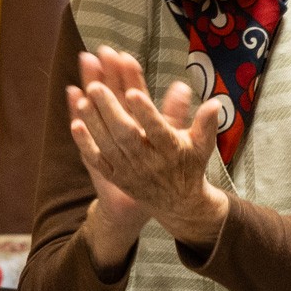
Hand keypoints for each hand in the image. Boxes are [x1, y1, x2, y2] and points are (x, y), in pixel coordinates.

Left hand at [67, 47, 228, 248]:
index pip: (157, 130)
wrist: (178, 204)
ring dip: (95, 122)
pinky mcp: (116, 176)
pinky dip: (85, 144)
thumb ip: (206, 124)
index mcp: (171, 150)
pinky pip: (98, 160)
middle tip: (97, 86)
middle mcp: (149, 162)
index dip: (145, 112)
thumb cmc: (189, 165)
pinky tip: (75, 124)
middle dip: (110, 110)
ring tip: (85, 98)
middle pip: (127, 135)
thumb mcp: (202, 145)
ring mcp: (130, 171)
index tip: (133, 92)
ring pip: (109, 145)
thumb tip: (215, 102)